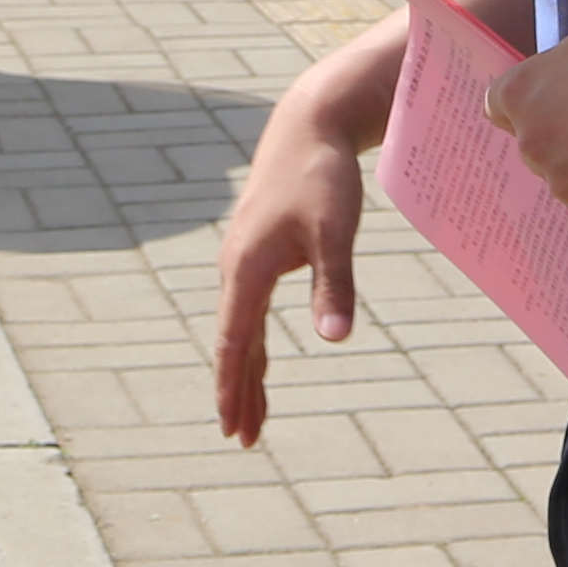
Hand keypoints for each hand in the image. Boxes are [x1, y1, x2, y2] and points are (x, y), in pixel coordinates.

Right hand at [209, 88, 372, 448]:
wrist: (308, 128)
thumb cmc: (323, 178)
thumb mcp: (334, 233)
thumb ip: (335, 287)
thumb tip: (336, 340)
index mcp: (247, 270)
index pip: (235, 344)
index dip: (232, 388)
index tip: (231, 427)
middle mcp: (236, 270)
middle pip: (234, 345)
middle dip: (237, 392)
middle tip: (240, 438)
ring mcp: (243, 262)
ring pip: (241, 330)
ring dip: (246, 373)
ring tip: (250, 415)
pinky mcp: (257, 254)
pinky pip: (249, 311)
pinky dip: (253, 344)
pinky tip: (260, 361)